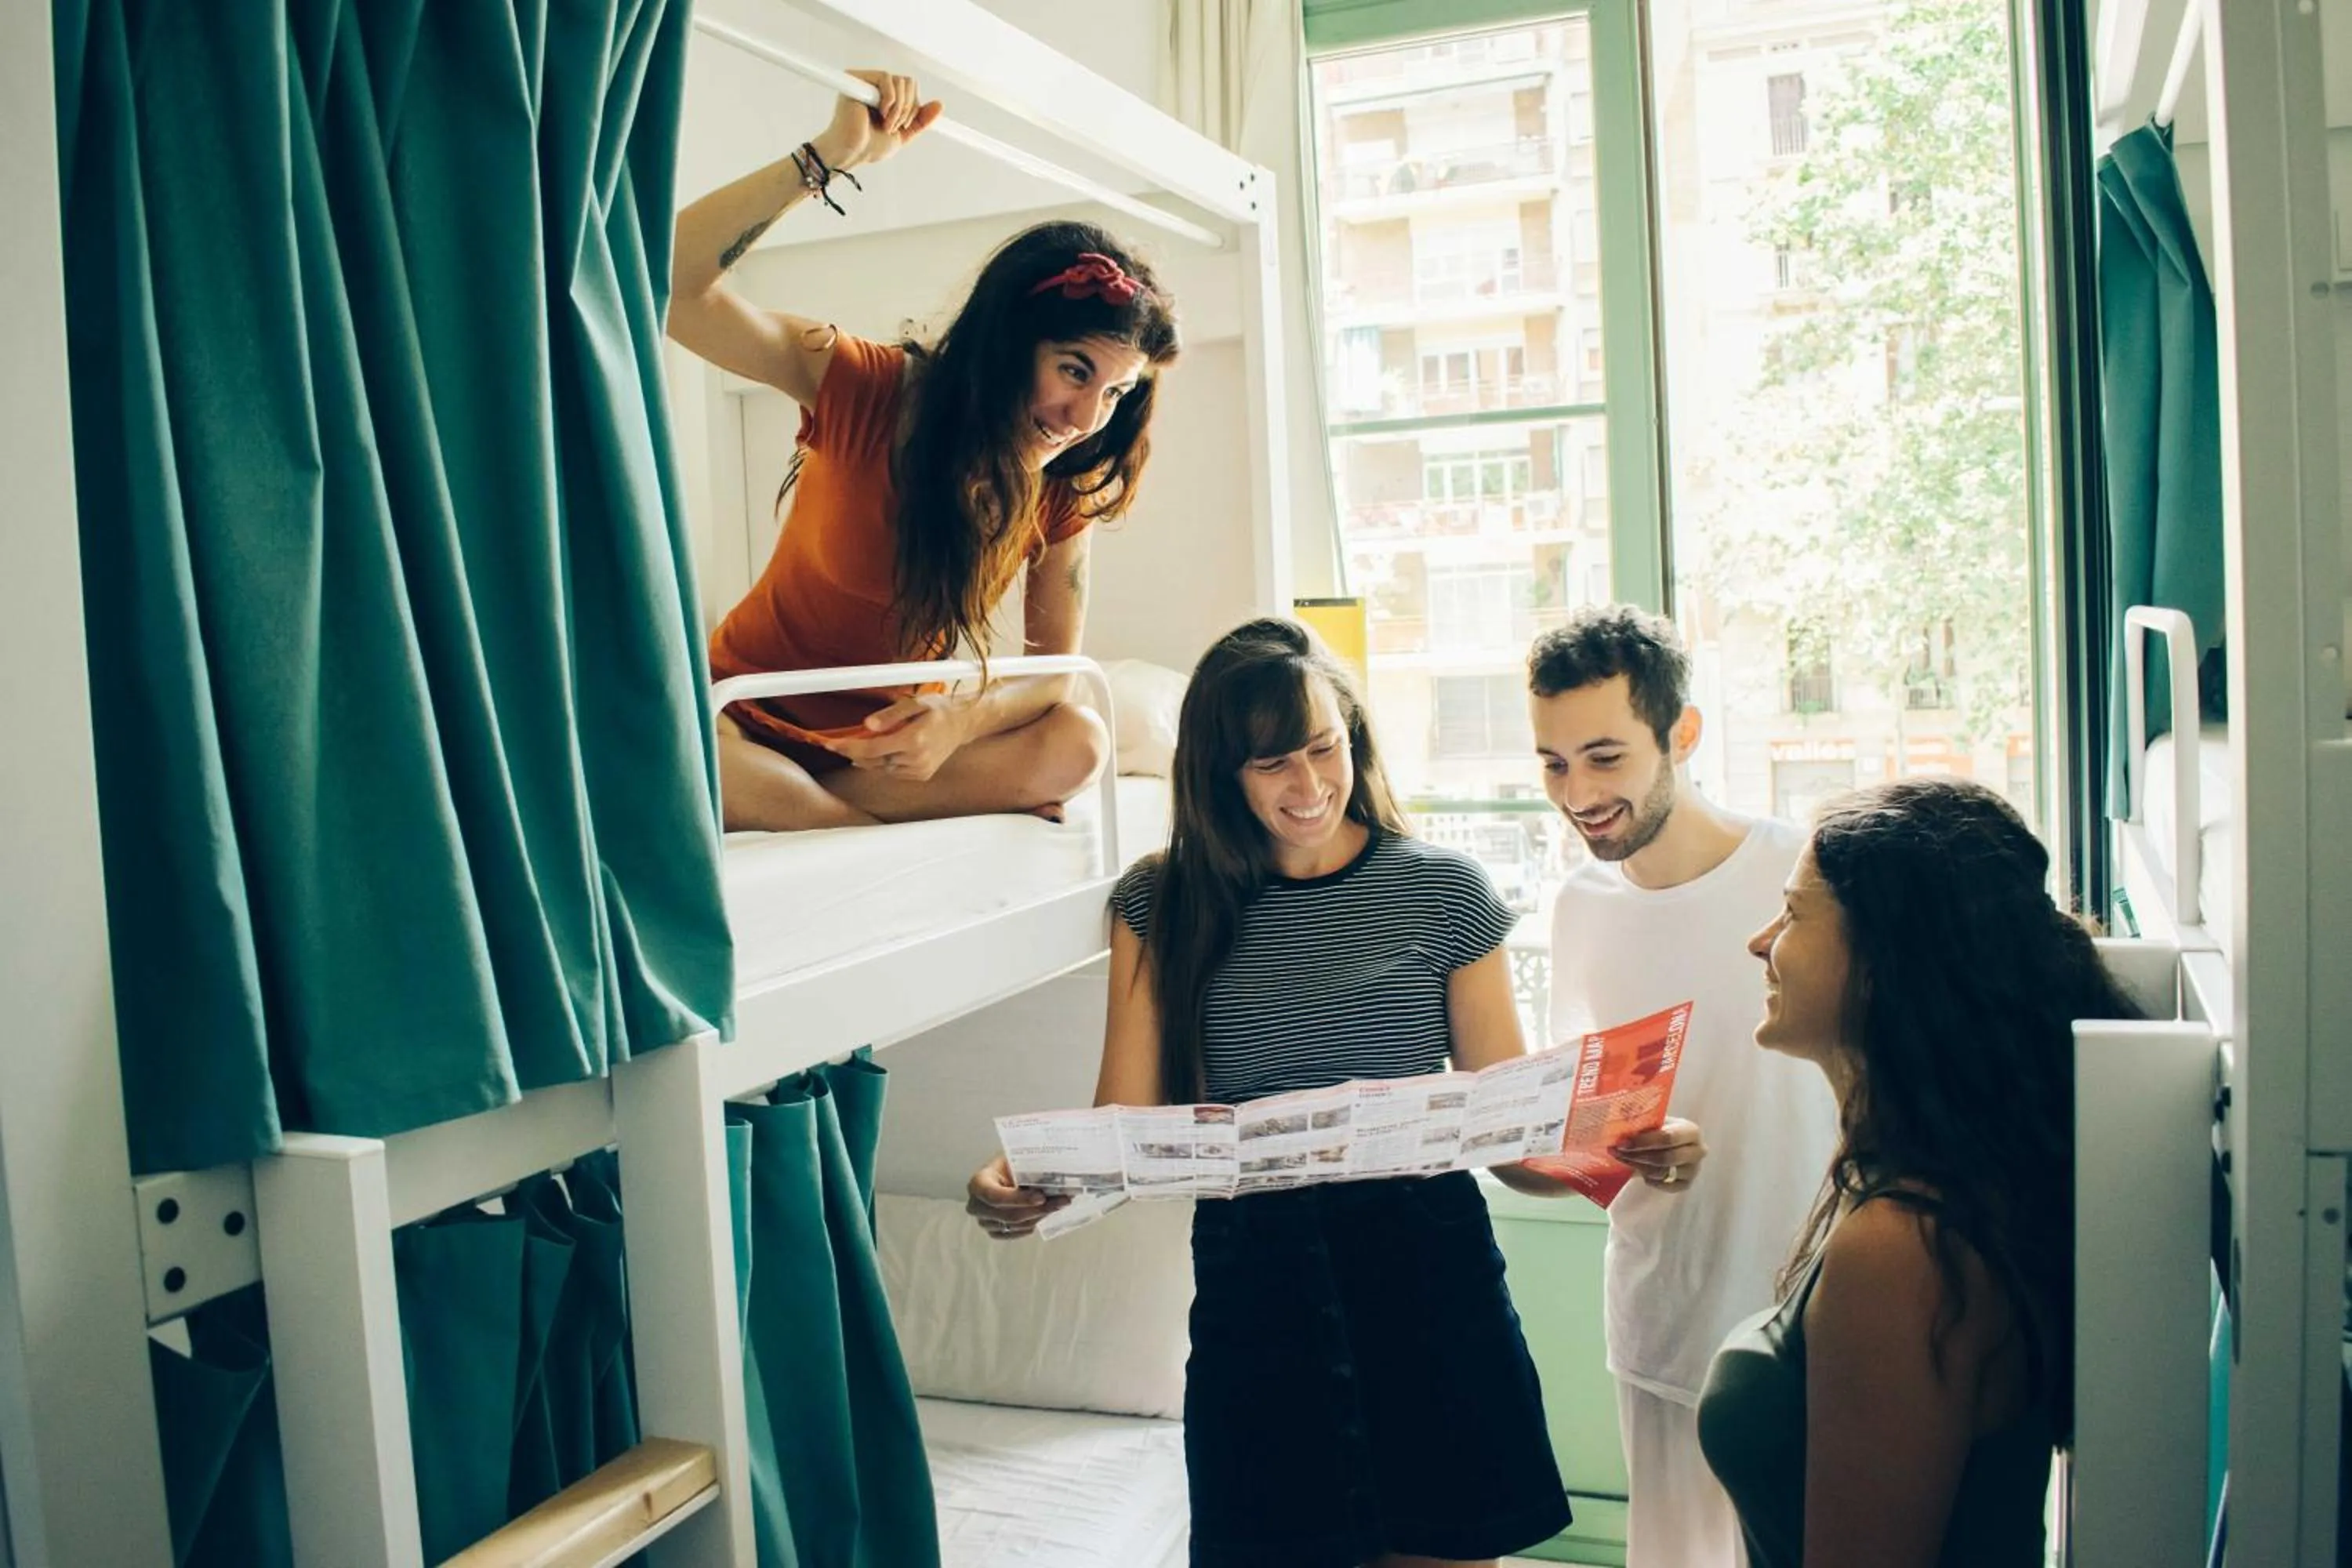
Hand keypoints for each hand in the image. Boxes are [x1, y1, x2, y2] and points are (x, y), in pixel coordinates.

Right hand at [812, 70, 942, 171]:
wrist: (853, 153)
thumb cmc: (870, 146)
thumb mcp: (904, 134)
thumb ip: (921, 120)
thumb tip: (940, 104)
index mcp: (886, 96)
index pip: (912, 89)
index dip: (914, 107)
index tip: (904, 126)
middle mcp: (876, 86)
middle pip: (909, 82)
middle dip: (908, 109)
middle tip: (893, 127)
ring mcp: (866, 81)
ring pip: (901, 82)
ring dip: (899, 110)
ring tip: (885, 125)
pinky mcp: (857, 79)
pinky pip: (887, 79)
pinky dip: (890, 101)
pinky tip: (880, 114)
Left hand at [823, 692, 971, 780]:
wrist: (964, 724)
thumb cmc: (939, 709)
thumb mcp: (915, 703)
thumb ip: (890, 714)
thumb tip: (866, 725)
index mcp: (914, 740)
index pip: (871, 748)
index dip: (848, 747)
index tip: (829, 744)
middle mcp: (916, 759)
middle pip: (873, 760)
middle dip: (854, 752)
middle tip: (840, 742)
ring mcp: (919, 770)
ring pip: (882, 768)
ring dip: (869, 757)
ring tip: (865, 743)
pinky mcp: (921, 775)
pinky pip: (893, 771)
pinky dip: (885, 762)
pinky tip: (887, 750)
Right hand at [966, 1155, 1069, 1240]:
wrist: (1003, 1174)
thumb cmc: (1009, 1164)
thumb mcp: (1016, 1160)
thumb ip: (1030, 1168)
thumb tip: (1057, 1176)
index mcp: (978, 1183)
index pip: (995, 1196)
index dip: (1019, 1199)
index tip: (1041, 1196)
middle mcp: (976, 1205)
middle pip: (1008, 1215)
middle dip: (1037, 1209)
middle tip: (1061, 1201)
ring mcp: (984, 1221)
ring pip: (1015, 1226)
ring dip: (1039, 1216)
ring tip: (1058, 1204)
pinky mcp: (994, 1232)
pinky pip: (1015, 1234)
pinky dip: (1031, 1224)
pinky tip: (1042, 1213)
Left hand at [1613, 1117, 1707, 1191]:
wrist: (1668, 1145)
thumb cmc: (1659, 1130)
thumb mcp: (1654, 1121)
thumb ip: (1642, 1119)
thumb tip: (1621, 1116)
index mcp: (1691, 1131)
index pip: (1669, 1138)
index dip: (1644, 1141)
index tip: (1622, 1142)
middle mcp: (1698, 1151)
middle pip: (1666, 1158)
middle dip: (1637, 1155)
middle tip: (1617, 1152)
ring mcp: (1693, 1170)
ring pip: (1663, 1172)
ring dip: (1638, 1166)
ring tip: (1623, 1158)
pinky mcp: (1686, 1184)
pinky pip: (1664, 1185)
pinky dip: (1649, 1179)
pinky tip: (1639, 1170)